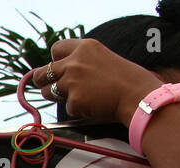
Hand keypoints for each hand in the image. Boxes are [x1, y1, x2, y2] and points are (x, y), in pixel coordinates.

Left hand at [29, 38, 162, 127]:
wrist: (137, 95)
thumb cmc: (123, 79)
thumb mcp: (102, 59)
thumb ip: (80, 62)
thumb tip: (57, 72)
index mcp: (84, 47)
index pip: (56, 49)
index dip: (55, 60)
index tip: (57, 67)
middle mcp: (75, 62)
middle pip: (42, 72)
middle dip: (42, 81)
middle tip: (49, 87)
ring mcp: (72, 81)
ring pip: (48, 92)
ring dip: (56, 96)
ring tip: (79, 96)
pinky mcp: (74, 100)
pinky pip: (67, 107)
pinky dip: (76, 109)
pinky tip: (92, 105)